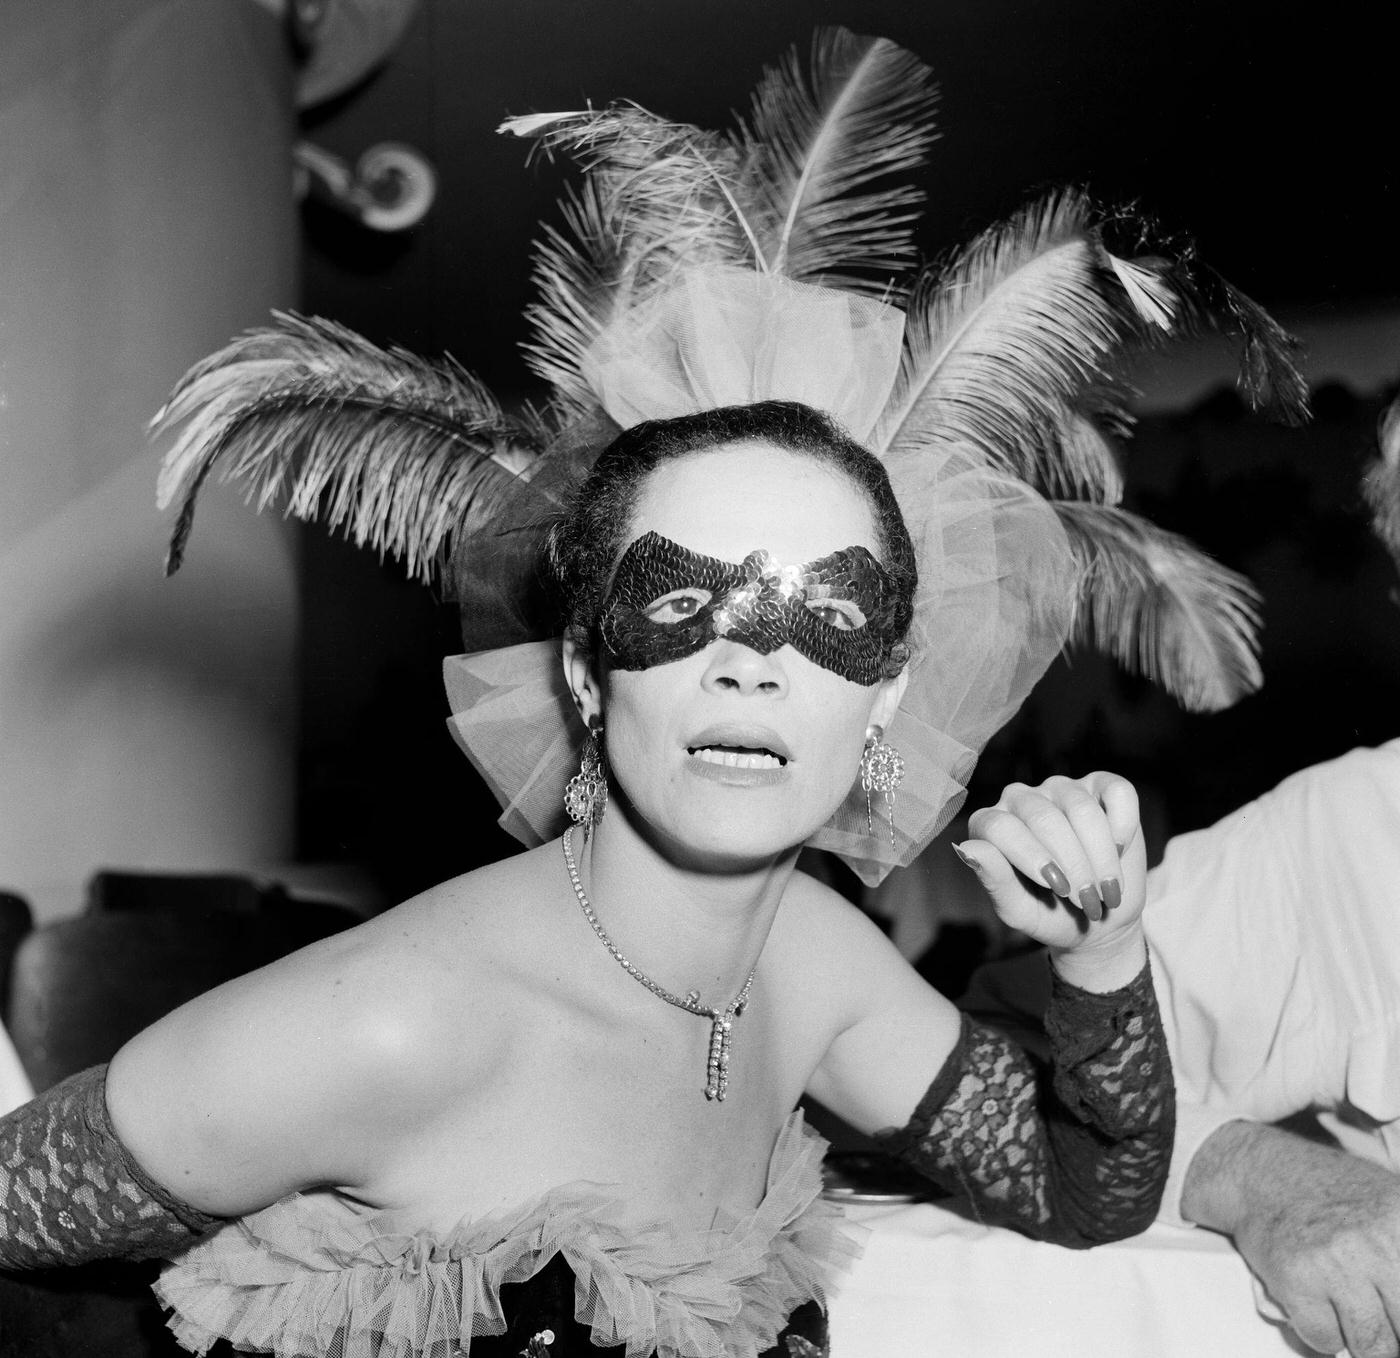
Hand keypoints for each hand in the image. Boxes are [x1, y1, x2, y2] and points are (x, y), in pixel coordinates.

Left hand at [956, 772, 1146, 986]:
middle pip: (1043, 819)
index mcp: (990, 825)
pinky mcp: (1101, 786)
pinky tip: (1120, 849)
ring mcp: (1061, 788)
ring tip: (1106, 890)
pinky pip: (1118, 791)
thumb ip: (993, 879)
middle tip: (1088, 901)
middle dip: (1072, 865)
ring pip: (1081, 808)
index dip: (1031, 858)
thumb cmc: (1049, 914)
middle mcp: (1021, 798)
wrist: (1099, 918)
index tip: (1058, 889)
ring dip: (1100, 856)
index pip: (1000, 827)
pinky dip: (1124, 824)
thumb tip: (965, 848)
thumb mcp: (1018, 909)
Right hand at [1184, 1121, 1399, 1357]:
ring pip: (1371, 1347)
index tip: (1394, 1316)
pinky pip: (1325, 1340)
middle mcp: (1374, 1245)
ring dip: (1362, 1339)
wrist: (1262, 1172)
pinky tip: (1319, 1303)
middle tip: (1379, 1318)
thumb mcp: (1390, 1206)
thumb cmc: (1326, 1192)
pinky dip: (1322, 1332)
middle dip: (1391, 1331)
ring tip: (1351, 1310)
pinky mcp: (1295, 1279)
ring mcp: (1334, 1264)